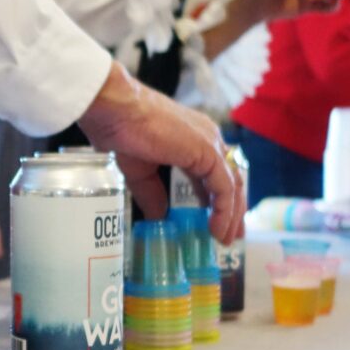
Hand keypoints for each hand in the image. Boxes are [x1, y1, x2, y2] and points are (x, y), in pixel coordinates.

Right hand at [77, 62, 244, 244]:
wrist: (117, 111)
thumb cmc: (122, 130)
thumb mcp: (140, 171)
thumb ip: (152, 194)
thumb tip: (159, 217)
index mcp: (194, 138)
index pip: (216, 172)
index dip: (218, 199)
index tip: (215, 222)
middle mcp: (208, 138)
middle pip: (230, 179)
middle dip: (232, 210)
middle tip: (229, 235)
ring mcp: (211, 144)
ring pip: (231, 184)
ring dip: (231, 214)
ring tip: (225, 237)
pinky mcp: (208, 152)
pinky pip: (224, 187)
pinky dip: (224, 210)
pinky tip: (217, 228)